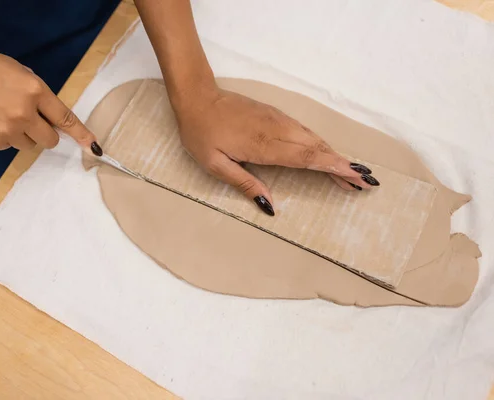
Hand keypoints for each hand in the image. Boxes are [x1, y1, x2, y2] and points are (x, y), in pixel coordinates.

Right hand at [0, 41, 98, 151]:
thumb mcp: (19, 72)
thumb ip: (39, 95)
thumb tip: (53, 117)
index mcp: (34, 90)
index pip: (64, 118)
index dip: (80, 133)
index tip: (92, 145)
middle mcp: (23, 114)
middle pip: (50, 139)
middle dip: (46, 132)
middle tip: (32, 120)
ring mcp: (6, 131)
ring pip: (29, 145)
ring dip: (24, 134)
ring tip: (3, 114)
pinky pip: (9, 147)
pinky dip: (6, 137)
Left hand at [173, 86, 379, 215]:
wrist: (197, 97)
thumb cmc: (201, 133)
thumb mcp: (215, 165)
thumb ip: (244, 184)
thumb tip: (270, 206)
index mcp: (264, 146)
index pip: (307, 158)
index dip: (334, 168)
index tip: (357, 177)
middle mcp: (278, 130)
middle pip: (317, 149)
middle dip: (343, 166)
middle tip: (365, 182)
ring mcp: (279, 120)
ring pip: (314, 139)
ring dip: (334, 155)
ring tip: (352, 173)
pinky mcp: (276, 115)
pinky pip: (305, 131)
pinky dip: (321, 145)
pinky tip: (327, 154)